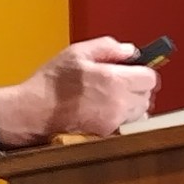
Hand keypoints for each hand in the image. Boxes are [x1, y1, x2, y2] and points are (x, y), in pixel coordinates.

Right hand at [0, 37, 158, 145]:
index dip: (143, 72)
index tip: (134, 70)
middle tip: (120, 83)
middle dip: (137, 89)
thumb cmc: (50, 84)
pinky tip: (103, 111)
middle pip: (147, 97)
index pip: (150, 78)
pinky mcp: (107, 135)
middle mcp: (119, 103)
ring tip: (111, 98)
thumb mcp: (76, 53)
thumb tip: (129, 50)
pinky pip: (126, 126)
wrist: (33, 112)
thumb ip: (107, 48)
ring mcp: (114, 122)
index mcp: (114, 80)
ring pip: (140, 114)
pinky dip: (121, 119)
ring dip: (132, 106)